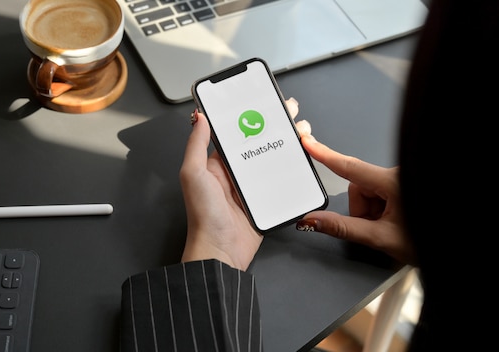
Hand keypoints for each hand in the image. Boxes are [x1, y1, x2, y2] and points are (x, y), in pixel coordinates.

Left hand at [179, 98, 304, 269]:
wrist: (221, 252)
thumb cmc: (203, 215)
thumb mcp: (193, 175)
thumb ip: (196, 145)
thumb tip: (200, 116)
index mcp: (218, 163)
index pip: (236, 132)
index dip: (251, 115)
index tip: (265, 99)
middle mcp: (236, 172)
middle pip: (260, 141)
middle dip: (276, 124)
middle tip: (292, 112)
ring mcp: (253, 186)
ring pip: (274, 157)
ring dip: (289, 142)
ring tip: (302, 131)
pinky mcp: (267, 200)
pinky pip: (283, 179)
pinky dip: (294, 167)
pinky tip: (305, 156)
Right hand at [296, 134, 415, 264]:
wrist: (454, 249)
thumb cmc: (427, 242)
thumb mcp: (380, 238)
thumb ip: (343, 227)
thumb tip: (313, 220)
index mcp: (393, 182)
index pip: (350, 167)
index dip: (325, 155)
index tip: (308, 143)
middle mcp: (397, 175)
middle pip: (359, 186)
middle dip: (361, 209)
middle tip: (376, 229)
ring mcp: (401, 180)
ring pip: (369, 192)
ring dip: (371, 211)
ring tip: (389, 228)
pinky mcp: (403, 185)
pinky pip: (380, 193)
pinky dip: (380, 209)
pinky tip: (394, 222)